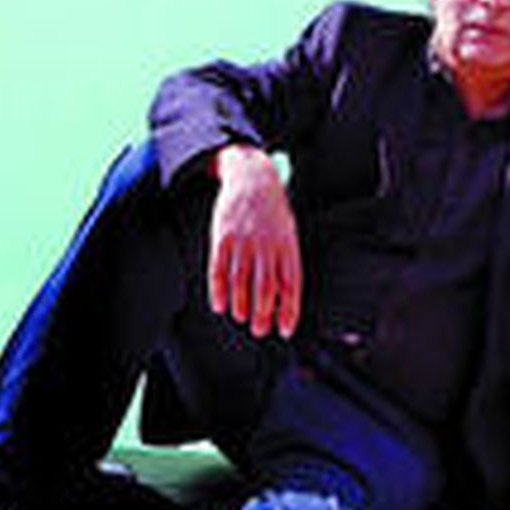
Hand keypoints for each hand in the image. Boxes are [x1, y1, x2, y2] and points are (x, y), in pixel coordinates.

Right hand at [208, 145, 301, 337]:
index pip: (290, 285)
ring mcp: (243, 241)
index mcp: (287, 246)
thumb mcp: (289, 234)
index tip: (285, 330)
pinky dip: (218, 291)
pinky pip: (218, 269)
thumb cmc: (274, 213)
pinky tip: (219, 305)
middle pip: (265, 288)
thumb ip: (286, 264)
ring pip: (241, 282)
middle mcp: (266, 245)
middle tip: (259, 330)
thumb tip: (284, 300)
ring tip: (241, 318)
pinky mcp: (222, 237)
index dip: (288, 310)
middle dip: (262, 314)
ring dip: (240, 305)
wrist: (253, 178)